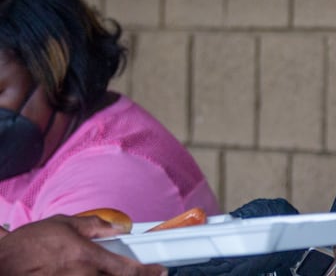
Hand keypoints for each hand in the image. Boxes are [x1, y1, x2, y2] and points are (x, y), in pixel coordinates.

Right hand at [0, 215, 165, 274]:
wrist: (0, 262)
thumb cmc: (27, 245)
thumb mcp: (64, 224)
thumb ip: (94, 226)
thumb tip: (116, 229)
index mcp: (87, 258)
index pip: (128, 270)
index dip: (148, 272)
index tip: (160, 271)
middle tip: (139, 272)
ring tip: (108, 270)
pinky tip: (86, 272)